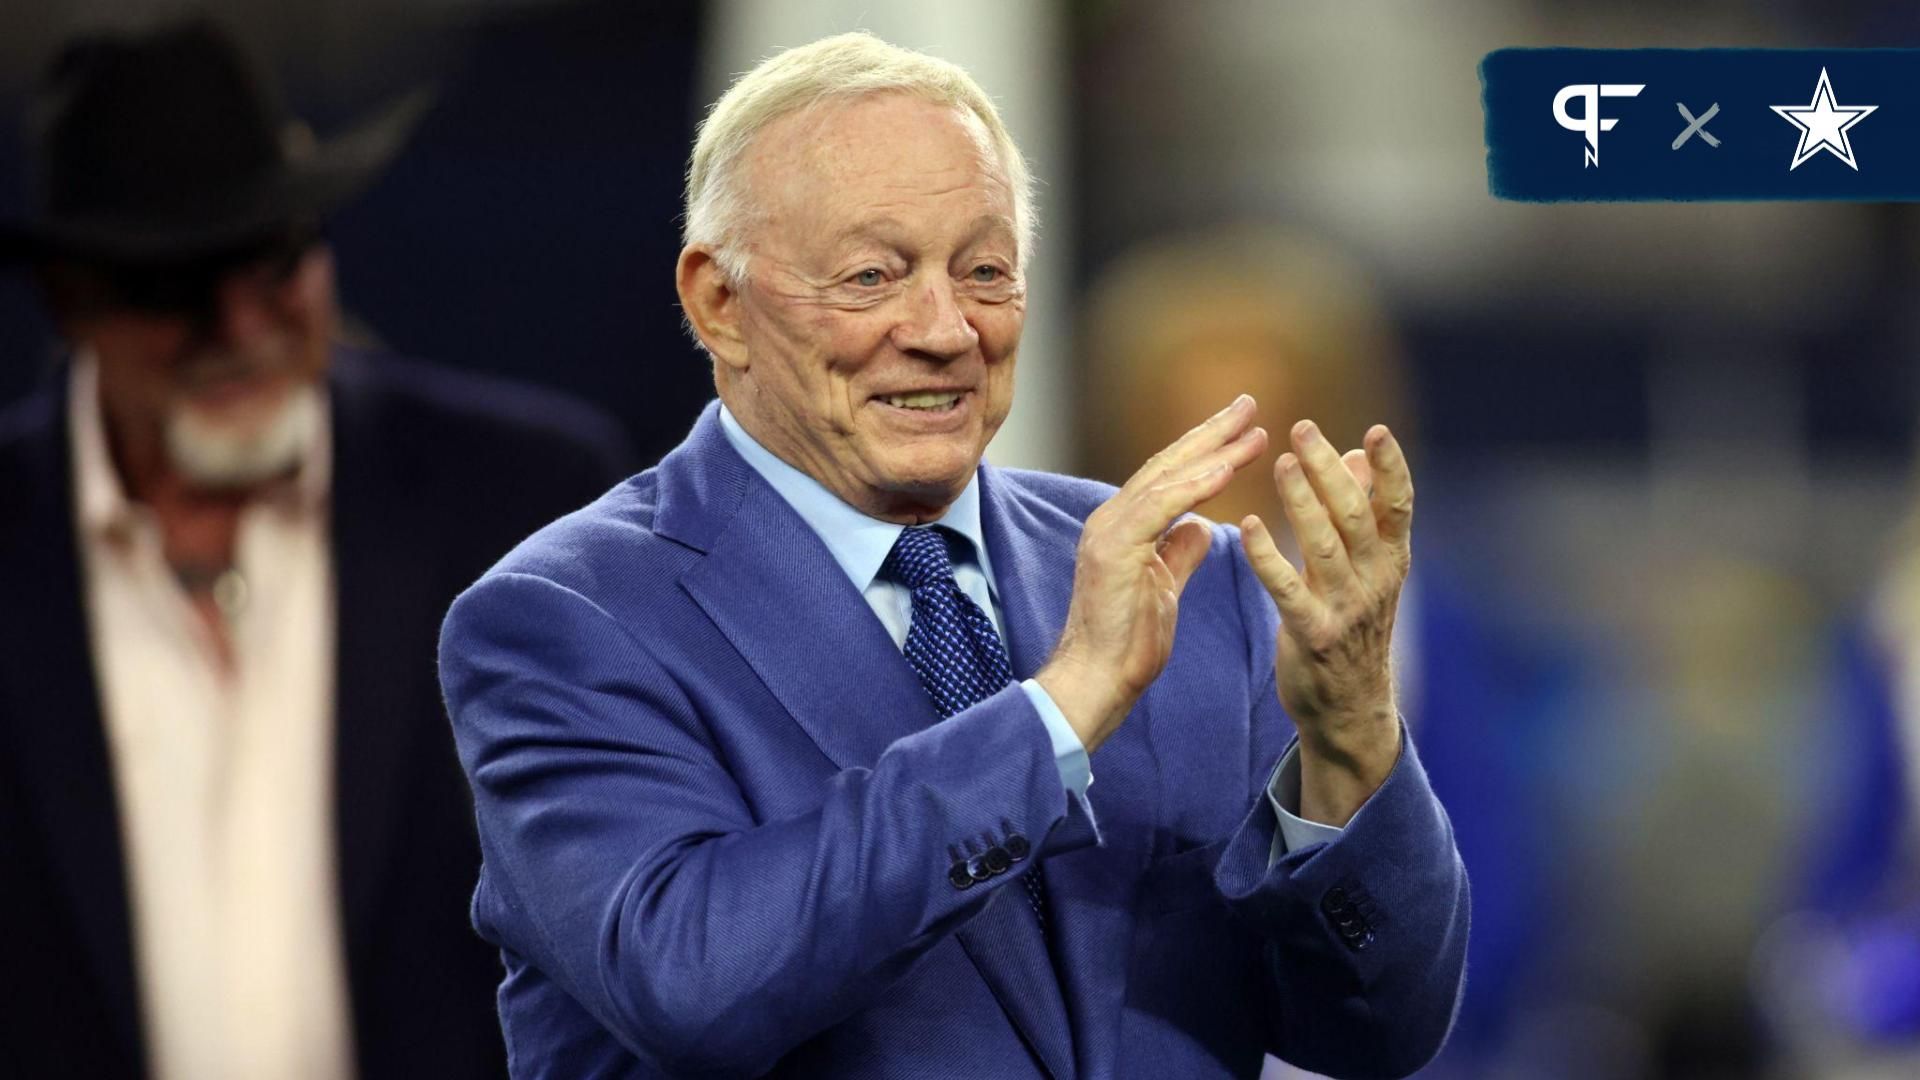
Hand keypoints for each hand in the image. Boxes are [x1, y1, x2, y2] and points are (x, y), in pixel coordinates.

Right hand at [1036, 395, 1267, 752]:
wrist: (1096, 681)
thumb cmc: (1127, 643)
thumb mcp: (1164, 587)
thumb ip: (1179, 552)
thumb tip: (1202, 526)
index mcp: (1124, 526)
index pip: (1169, 475)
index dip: (1207, 448)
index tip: (1245, 427)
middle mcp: (1112, 518)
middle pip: (1167, 463)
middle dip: (1211, 432)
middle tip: (1249, 403)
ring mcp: (1109, 531)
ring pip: (1165, 476)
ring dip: (1212, 450)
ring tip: (1252, 428)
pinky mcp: (1114, 549)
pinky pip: (1160, 506)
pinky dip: (1195, 484)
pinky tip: (1227, 468)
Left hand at [1239, 420, 1410, 825]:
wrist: (1350, 708)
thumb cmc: (1354, 625)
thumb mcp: (1369, 568)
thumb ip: (1364, 511)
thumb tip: (1358, 452)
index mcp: (1393, 559)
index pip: (1398, 505)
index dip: (1390, 468)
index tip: (1377, 430)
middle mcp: (1377, 581)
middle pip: (1357, 515)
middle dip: (1330, 470)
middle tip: (1302, 429)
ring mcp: (1347, 609)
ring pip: (1325, 546)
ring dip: (1302, 502)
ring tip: (1281, 463)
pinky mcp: (1314, 636)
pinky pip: (1288, 591)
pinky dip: (1268, 557)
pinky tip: (1247, 526)